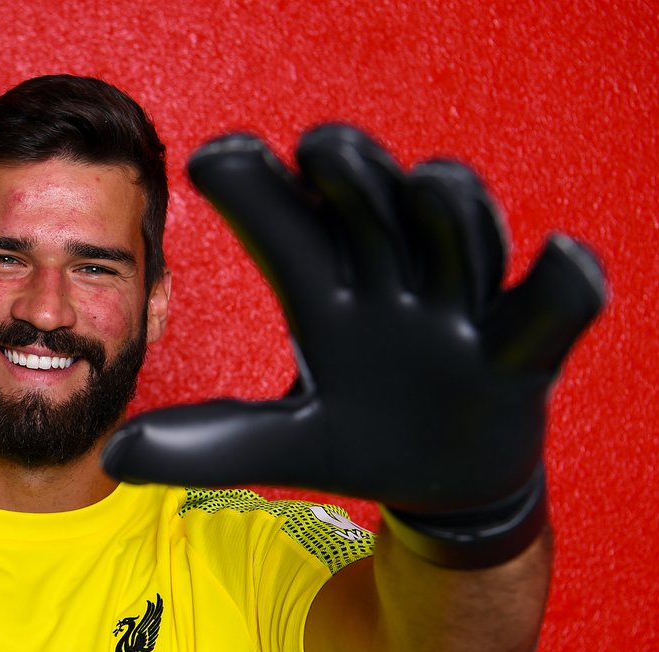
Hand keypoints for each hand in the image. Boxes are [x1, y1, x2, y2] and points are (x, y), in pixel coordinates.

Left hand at [102, 125, 603, 516]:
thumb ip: (208, 442)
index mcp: (328, 297)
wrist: (446, 478)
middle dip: (351, 173)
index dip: (253, 190)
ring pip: (458, 228)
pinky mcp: (525, 343)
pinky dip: (560, 282)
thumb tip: (115, 456)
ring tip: (429, 188)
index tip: (211, 159)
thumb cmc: (362, 439)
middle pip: (372, 202)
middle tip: (321, 150)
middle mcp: (392, 283)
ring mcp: (461, 307)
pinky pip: (555, 301)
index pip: (285, 227)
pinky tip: (556, 263)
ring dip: (447, 207)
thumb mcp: (283, 443)